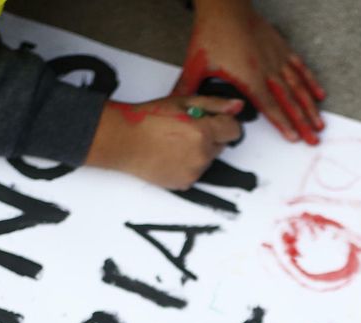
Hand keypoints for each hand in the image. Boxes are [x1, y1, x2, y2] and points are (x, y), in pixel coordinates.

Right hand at [84, 95, 243, 189]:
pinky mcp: (184, 184)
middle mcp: (202, 155)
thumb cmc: (147, 119)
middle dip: (210, 136)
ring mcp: (194, 172)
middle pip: (221, 145)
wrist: (122, 142)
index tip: (213, 119)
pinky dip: (189, 165)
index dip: (224, 122)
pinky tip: (171, 155)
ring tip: (174, 142)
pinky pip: (196, 172)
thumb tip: (237, 106)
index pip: (234, 130)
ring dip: (199, 151)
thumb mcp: (181, 102)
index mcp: (203, 132)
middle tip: (186, 129)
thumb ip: (213, 104)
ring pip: (208, 159)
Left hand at [180, 0, 324, 144]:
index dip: (283, 124)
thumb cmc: (212, 32)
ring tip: (319, 123)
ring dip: (310, 107)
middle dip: (302, 123)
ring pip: (298, 87)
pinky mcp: (281, 48)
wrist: (225, 6)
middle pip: (289, 102)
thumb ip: (187, 88)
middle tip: (314, 139)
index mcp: (248, 78)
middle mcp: (266, 71)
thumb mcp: (196, 63)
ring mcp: (276, 59)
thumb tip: (177, 106)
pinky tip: (319, 94)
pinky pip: (300, 68)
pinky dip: (310, 82)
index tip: (294, 138)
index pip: (269, 107)